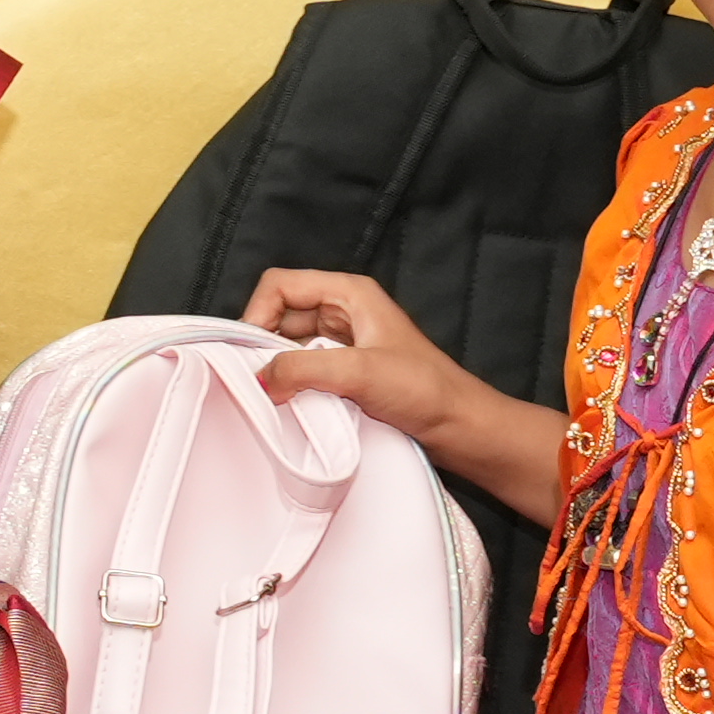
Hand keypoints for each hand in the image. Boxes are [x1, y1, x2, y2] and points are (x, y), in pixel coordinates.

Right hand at [247, 267, 479, 449]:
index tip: (250, 352)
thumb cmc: (428, 391)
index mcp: (349, 293)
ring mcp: (344, 343)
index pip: (280, 285)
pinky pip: (305, 369)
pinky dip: (295, 385)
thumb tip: (261, 377)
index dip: (257, 313)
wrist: (462, 429)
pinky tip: (298, 404)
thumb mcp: (359, 373)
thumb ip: (303, 368)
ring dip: (281, 368)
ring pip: (290, 345)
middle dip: (265, 345)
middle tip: (261, 378)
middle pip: (280, 314)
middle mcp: (344, 312)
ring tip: (281, 393)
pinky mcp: (346, 371)